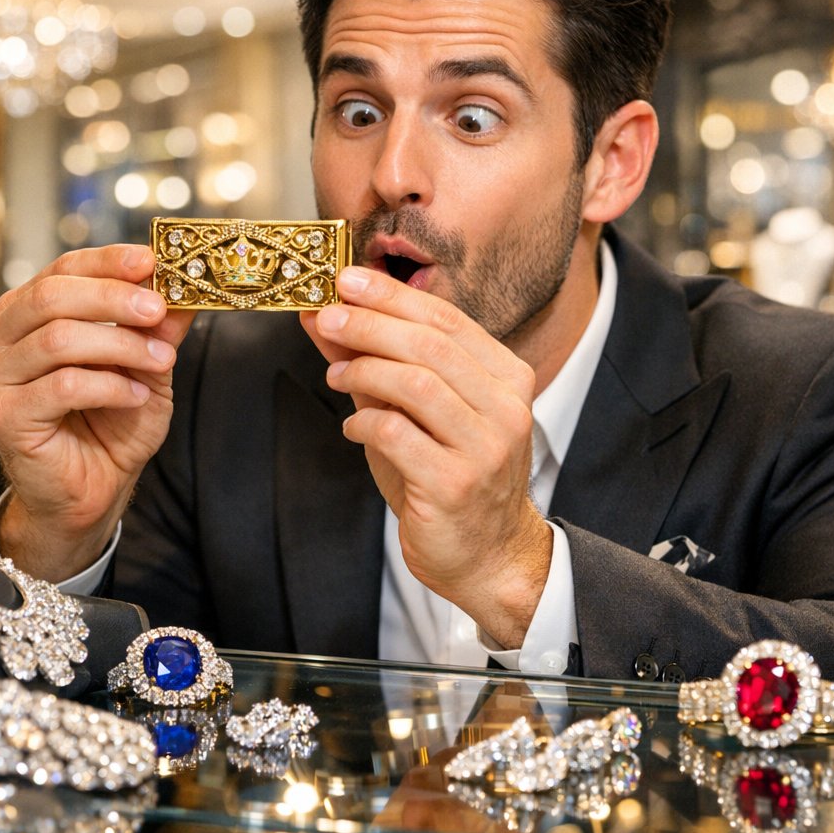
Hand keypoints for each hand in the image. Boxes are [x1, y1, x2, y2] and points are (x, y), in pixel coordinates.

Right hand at [0, 245, 193, 580]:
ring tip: (161, 362)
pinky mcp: (5, 415)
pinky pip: (62, 385)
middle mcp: (1, 338)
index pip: (62, 269)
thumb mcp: (148, 365)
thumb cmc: (113, 422)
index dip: (107, 261)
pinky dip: (109, 386)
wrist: (96, 487)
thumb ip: (160, 327)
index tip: (151, 262)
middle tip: (159, 310)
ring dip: (121, 347)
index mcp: (28, 314)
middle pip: (52, 295)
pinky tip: (135, 395)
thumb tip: (185, 288)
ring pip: (58, 339)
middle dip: (114, 298)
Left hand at [301, 266, 551, 647]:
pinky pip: (398, 434)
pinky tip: (353, 427)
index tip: (346, 279)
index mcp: (506, 378)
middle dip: (371, 322)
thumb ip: (377, 363)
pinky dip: (365, 422)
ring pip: (418, 383)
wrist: (488, 553)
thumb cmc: (450, 475)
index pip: (447, 319)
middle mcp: (506, 407)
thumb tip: (327, 318)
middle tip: (328, 315)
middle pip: (431, 345)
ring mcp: (486, 446)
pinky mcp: (456, 483)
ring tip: (335, 373)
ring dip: (364, 369)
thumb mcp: (416, 411)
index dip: (393, 294)